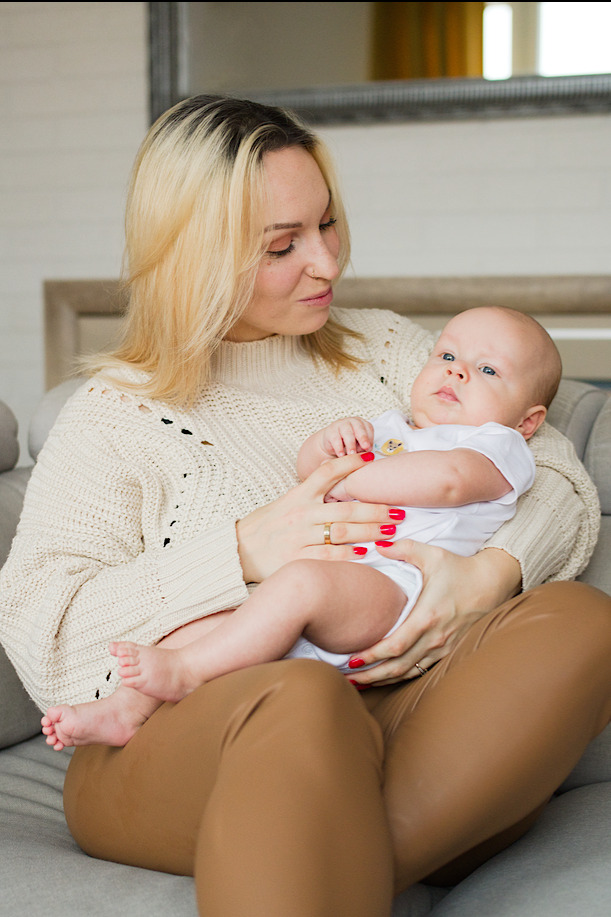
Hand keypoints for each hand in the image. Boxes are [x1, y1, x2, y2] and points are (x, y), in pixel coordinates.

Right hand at [236, 452, 398, 583]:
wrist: (237, 551)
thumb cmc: (266, 526)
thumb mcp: (286, 502)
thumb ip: (312, 494)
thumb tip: (342, 482)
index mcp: (298, 496)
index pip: (326, 473)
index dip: (350, 464)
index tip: (371, 458)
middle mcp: (300, 514)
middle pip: (345, 508)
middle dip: (376, 509)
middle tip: (398, 511)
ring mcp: (299, 537)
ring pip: (342, 532)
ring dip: (370, 531)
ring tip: (391, 530)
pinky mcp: (296, 559)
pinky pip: (329, 557)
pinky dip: (350, 555)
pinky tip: (367, 553)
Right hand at [320, 417, 373, 457]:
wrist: (331, 443)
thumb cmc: (348, 444)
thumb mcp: (358, 446)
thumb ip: (363, 449)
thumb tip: (367, 456)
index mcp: (362, 424)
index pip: (368, 428)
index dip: (370, 438)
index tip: (369, 448)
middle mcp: (352, 422)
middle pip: (359, 427)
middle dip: (363, 438)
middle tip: (365, 447)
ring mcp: (340, 424)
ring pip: (347, 432)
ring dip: (350, 444)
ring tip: (352, 454)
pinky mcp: (330, 431)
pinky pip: (335, 438)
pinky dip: (339, 447)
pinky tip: (341, 455)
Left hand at [348, 542, 520, 686]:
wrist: (492, 583)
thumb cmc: (460, 568)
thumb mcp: (432, 554)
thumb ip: (404, 548)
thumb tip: (379, 545)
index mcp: (428, 616)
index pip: (396, 645)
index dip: (373, 656)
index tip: (351, 659)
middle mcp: (435, 637)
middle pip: (398, 666)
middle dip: (371, 675)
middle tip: (347, 678)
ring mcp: (443, 647)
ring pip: (408, 672)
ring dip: (383, 679)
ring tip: (360, 682)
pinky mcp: (448, 651)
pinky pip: (421, 670)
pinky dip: (400, 676)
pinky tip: (385, 677)